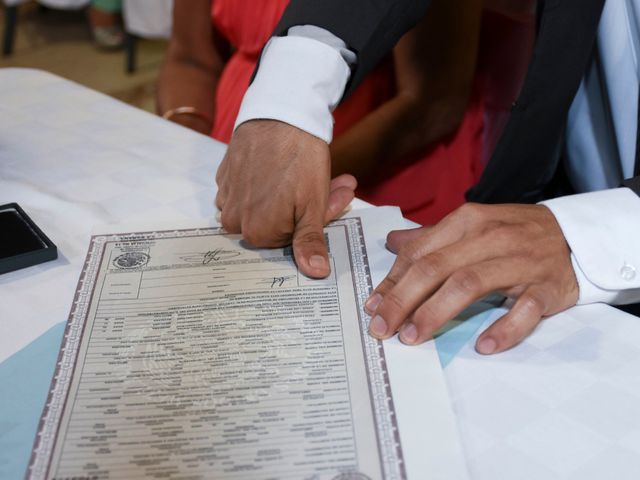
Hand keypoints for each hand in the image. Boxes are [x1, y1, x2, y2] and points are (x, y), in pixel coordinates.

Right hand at [216, 120, 355, 277]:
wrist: (280, 113)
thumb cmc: (299, 160)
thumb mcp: (312, 205)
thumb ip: (310, 242)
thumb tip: (316, 273)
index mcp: (257, 232)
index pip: (289, 240)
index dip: (316, 220)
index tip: (337, 199)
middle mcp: (235, 220)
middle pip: (276, 223)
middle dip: (308, 207)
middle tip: (336, 185)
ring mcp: (226, 196)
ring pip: (263, 206)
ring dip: (290, 195)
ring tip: (314, 174)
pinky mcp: (225, 175)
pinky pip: (248, 190)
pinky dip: (268, 183)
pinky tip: (285, 168)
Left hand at [364, 203, 578, 353]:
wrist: (573, 236)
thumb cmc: (512, 234)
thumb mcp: (472, 227)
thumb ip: (432, 238)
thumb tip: (393, 243)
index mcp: (467, 222)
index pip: (420, 252)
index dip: (392, 282)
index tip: (372, 308)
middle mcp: (490, 237)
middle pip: (436, 268)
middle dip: (403, 299)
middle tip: (383, 328)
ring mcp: (520, 262)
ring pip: (470, 284)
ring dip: (436, 313)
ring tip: (413, 337)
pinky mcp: (546, 287)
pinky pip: (524, 310)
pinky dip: (503, 328)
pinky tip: (483, 346)